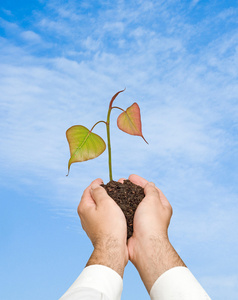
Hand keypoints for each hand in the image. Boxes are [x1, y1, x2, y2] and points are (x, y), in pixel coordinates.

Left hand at [78, 178, 127, 276]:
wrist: (112, 248)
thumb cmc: (110, 225)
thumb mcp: (106, 203)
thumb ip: (99, 192)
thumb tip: (94, 186)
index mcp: (84, 207)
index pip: (88, 190)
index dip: (96, 183)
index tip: (103, 180)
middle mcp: (84, 216)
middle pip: (91, 199)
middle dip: (99, 192)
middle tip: (109, 188)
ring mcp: (90, 224)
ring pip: (96, 209)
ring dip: (103, 202)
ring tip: (113, 199)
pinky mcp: (97, 231)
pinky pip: (100, 217)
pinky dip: (105, 212)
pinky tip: (113, 212)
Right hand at [126, 174, 184, 291]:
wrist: (144, 246)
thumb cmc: (151, 223)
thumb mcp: (153, 201)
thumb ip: (150, 190)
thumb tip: (149, 184)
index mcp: (162, 205)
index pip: (151, 189)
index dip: (140, 181)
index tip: (130, 176)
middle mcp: (153, 213)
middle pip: (140, 196)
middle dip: (130, 188)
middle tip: (120, 183)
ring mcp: (142, 220)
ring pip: (132, 204)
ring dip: (124, 197)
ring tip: (115, 191)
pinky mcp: (133, 226)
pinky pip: (126, 214)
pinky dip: (120, 208)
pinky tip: (113, 203)